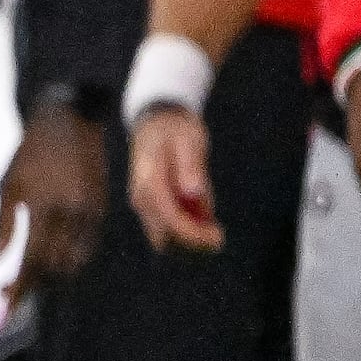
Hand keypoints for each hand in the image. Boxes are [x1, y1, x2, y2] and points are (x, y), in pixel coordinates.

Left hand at [0, 100, 106, 300]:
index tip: (4, 301)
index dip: (20, 285)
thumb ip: (1, 225)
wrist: (71, 121)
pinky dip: (71, 259)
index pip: (32, 259)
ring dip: (54, 276)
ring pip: (75, 260)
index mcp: (45, 208)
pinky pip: (88, 245)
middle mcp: (73, 215)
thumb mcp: (8, 184)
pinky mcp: (103, 209)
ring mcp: (92, 213)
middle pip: (56, 266)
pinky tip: (54, 260)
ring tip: (31, 280)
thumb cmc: (32, 153)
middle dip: (34, 284)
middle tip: (13, 292)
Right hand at [126, 104, 221, 250]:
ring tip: (214, 227)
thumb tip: (192, 192)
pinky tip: (203, 217)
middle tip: (219, 235)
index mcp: (150, 182)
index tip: (218, 237)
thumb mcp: (189, 140)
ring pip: (163, 235)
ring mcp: (143, 202)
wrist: (155, 120)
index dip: (194, 233)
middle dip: (192, 241)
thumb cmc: (175, 129)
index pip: (170, 218)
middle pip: (164, 234)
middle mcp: (141, 197)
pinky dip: (185, 228)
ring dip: (189, 237)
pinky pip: (165, 227)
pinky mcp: (150, 204)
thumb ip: (190, 166)